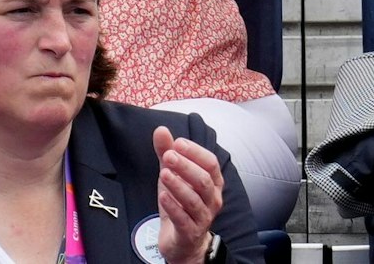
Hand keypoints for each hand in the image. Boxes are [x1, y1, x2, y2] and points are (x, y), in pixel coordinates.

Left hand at [153, 127, 224, 263]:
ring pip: (194, 199)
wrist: (182, 243)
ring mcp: (203, 217)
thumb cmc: (180, 206)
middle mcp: (212, 199)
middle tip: (168, 156)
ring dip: (179, 185)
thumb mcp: (173, 177)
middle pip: (203, 180)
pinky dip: (173, 206)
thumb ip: (168, 154)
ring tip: (164, 174)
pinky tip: (162, 196)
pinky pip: (183, 219)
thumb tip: (161, 130)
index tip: (177, 143)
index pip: (210, 163)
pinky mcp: (190, 232)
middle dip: (186, 166)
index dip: (195, 152)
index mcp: (213, 183)